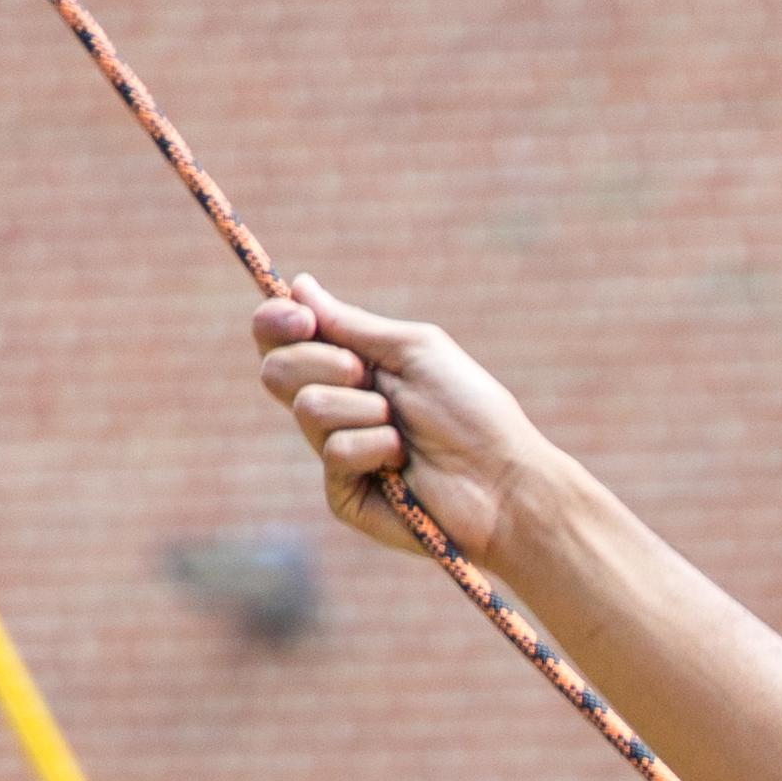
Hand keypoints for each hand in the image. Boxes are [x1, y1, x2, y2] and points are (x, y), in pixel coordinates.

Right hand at [252, 279, 557, 564]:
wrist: (505, 479)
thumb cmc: (473, 411)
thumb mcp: (415, 350)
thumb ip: (353, 324)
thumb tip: (298, 286)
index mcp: (348, 366)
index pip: (279, 339)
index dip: (276, 322)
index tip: (304, 320)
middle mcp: (336, 407)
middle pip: (275, 370)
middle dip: (323, 363)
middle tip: (367, 376)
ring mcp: (337, 452)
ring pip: (307, 408)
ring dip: (362, 409)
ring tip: (402, 427)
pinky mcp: (344, 494)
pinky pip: (334, 453)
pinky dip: (373, 448)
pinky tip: (402, 461)